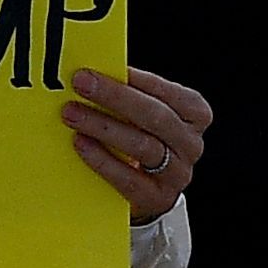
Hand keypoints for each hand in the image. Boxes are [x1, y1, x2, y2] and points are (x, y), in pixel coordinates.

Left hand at [65, 65, 211, 220]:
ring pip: (143, 145)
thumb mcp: (144, 116)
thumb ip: (129, 96)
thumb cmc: (143, 140)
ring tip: (72, 114)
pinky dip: (103, 160)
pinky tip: (81, 144)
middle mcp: (191, 143)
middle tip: (81, 83)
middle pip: (155, 116)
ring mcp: (178, 173)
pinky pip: (130, 178)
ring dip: (103, 126)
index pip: (164, 90)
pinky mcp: (158, 198)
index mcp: (194, 113)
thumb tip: (93, 74)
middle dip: (115, 97)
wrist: (148, 191)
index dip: (132, 79)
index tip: (99, 68)